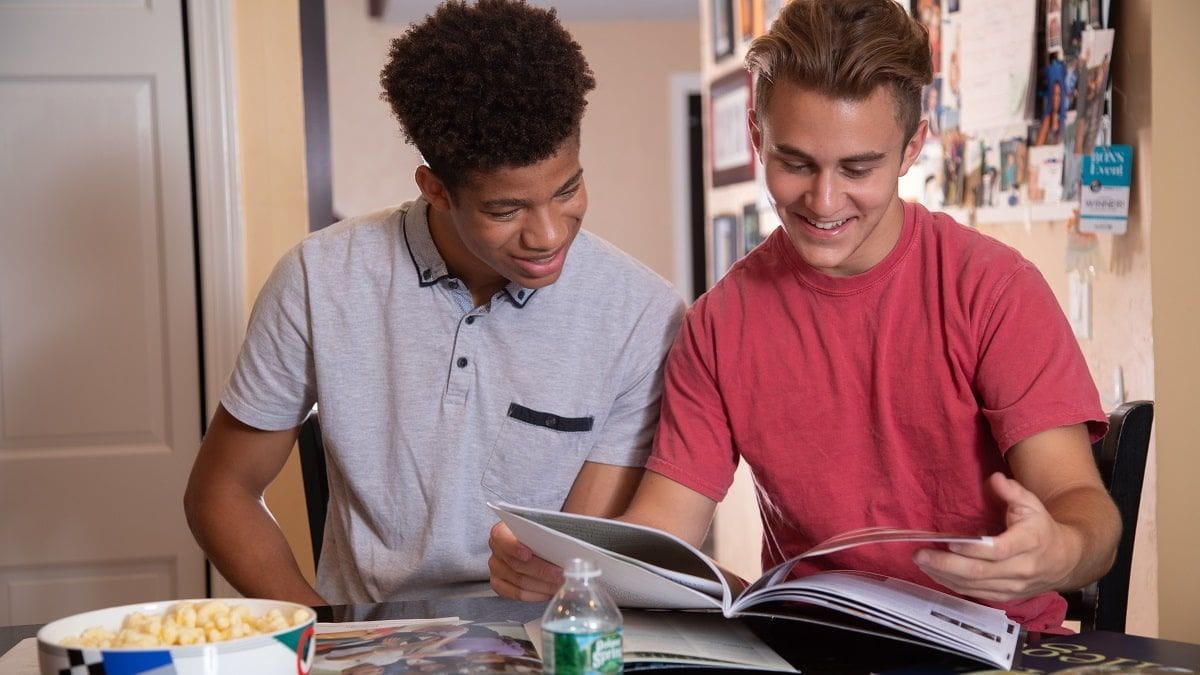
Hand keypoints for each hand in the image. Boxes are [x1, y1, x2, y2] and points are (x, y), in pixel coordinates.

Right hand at [487, 522, 563, 600]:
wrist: (532, 544)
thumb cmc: (539, 534)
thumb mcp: (544, 525)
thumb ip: (549, 530)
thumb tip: (565, 537)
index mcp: (502, 531)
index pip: (501, 537)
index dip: (514, 547)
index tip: (528, 554)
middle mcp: (496, 550)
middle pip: (515, 564)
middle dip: (541, 570)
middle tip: (560, 573)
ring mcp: (496, 569)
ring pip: (519, 581)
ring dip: (542, 585)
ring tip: (560, 584)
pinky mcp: (500, 585)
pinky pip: (517, 594)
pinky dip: (536, 595)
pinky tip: (549, 592)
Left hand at [912, 472, 1082, 602]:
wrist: (1065, 560)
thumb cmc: (1042, 528)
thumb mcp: (1032, 504)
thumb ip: (1012, 491)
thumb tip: (994, 479)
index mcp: (1029, 543)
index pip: (998, 550)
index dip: (972, 548)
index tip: (949, 542)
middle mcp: (1021, 569)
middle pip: (980, 572)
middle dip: (946, 565)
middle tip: (920, 555)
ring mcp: (1013, 586)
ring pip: (974, 586)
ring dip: (944, 576)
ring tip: (921, 563)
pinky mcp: (1005, 596)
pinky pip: (975, 594)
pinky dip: (952, 585)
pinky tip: (935, 574)